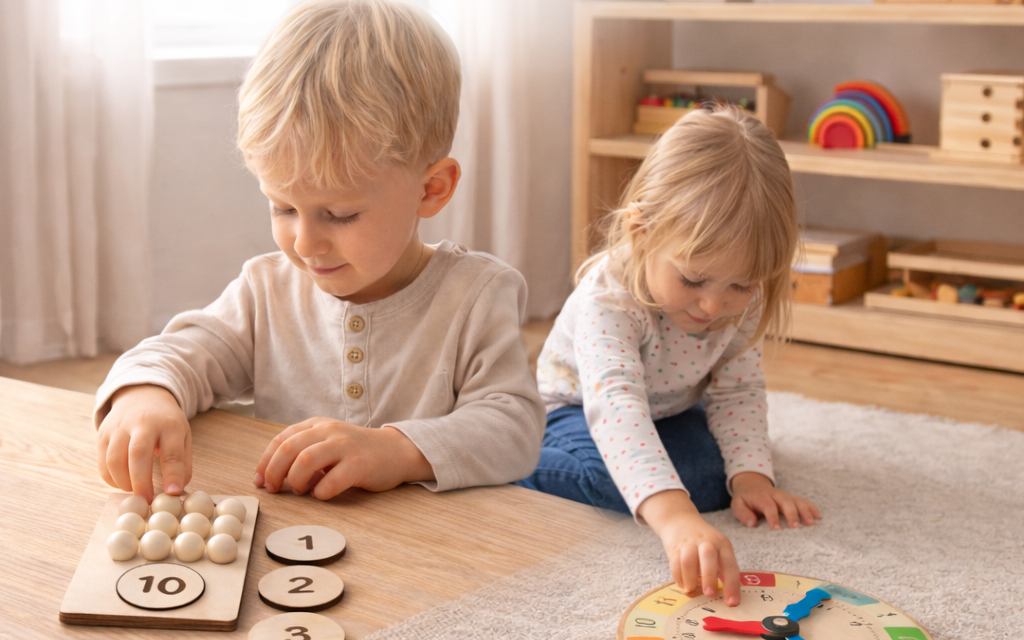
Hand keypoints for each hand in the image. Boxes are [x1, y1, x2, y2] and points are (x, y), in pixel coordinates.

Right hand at [96, 384, 191, 502]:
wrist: (142, 396)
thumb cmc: (165, 423)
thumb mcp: (183, 435)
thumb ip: (182, 461)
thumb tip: (176, 490)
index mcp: (169, 424)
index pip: (172, 451)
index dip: (172, 474)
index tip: (173, 493)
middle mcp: (142, 423)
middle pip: (137, 453)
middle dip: (141, 481)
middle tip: (145, 501)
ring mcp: (119, 428)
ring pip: (114, 459)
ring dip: (123, 481)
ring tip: (134, 492)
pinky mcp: (102, 434)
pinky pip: (102, 462)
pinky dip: (111, 478)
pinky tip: (122, 483)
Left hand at [253, 418, 434, 499]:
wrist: (396, 451)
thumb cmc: (357, 452)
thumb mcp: (327, 443)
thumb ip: (302, 452)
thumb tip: (269, 477)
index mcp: (317, 425)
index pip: (281, 439)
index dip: (265, 462)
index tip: (259, 481)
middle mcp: (329, 431)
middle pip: (289, 448)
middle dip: (274, 472)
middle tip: (274, 490)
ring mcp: (345, 446)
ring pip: (306, 460)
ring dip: (295, 480)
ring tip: (299, 491)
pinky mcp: (360, 464)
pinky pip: (332, 481)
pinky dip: (320, 492)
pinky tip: (321, 494)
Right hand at [637, 490, 741, 606]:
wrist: (679, 519)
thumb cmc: (703, 540)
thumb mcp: (718, 547)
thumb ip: (722, 566)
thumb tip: (727, 595)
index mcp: (722, 543)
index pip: (730, 564)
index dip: (732, 585)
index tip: (732, 602)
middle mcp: (707, 541)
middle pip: (708, 557)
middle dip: (709, 577)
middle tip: (709, 594)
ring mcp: (689, 543)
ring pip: (688, 561)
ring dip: (690, 579)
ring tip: (691, 589)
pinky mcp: (674, 546)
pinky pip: (675, 563)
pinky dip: (678, 577)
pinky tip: (682, 584)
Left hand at [730, 472, 820, 529]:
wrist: (751, 484)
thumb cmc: (745, 499)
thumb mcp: (737, 505)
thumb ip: (743, 513)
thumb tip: (752, 523)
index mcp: (761, 497)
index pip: (769, 506)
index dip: (773, 517)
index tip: (777, 530)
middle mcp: (776, 495)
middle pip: (786, 503)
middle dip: (792, 515)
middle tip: (797, 528)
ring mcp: (785, 496)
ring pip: (797, 501)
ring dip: (805, 512)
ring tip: (812, 525)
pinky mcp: (792, 498)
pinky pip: (804, 501)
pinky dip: (812, 508)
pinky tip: (819, 517)